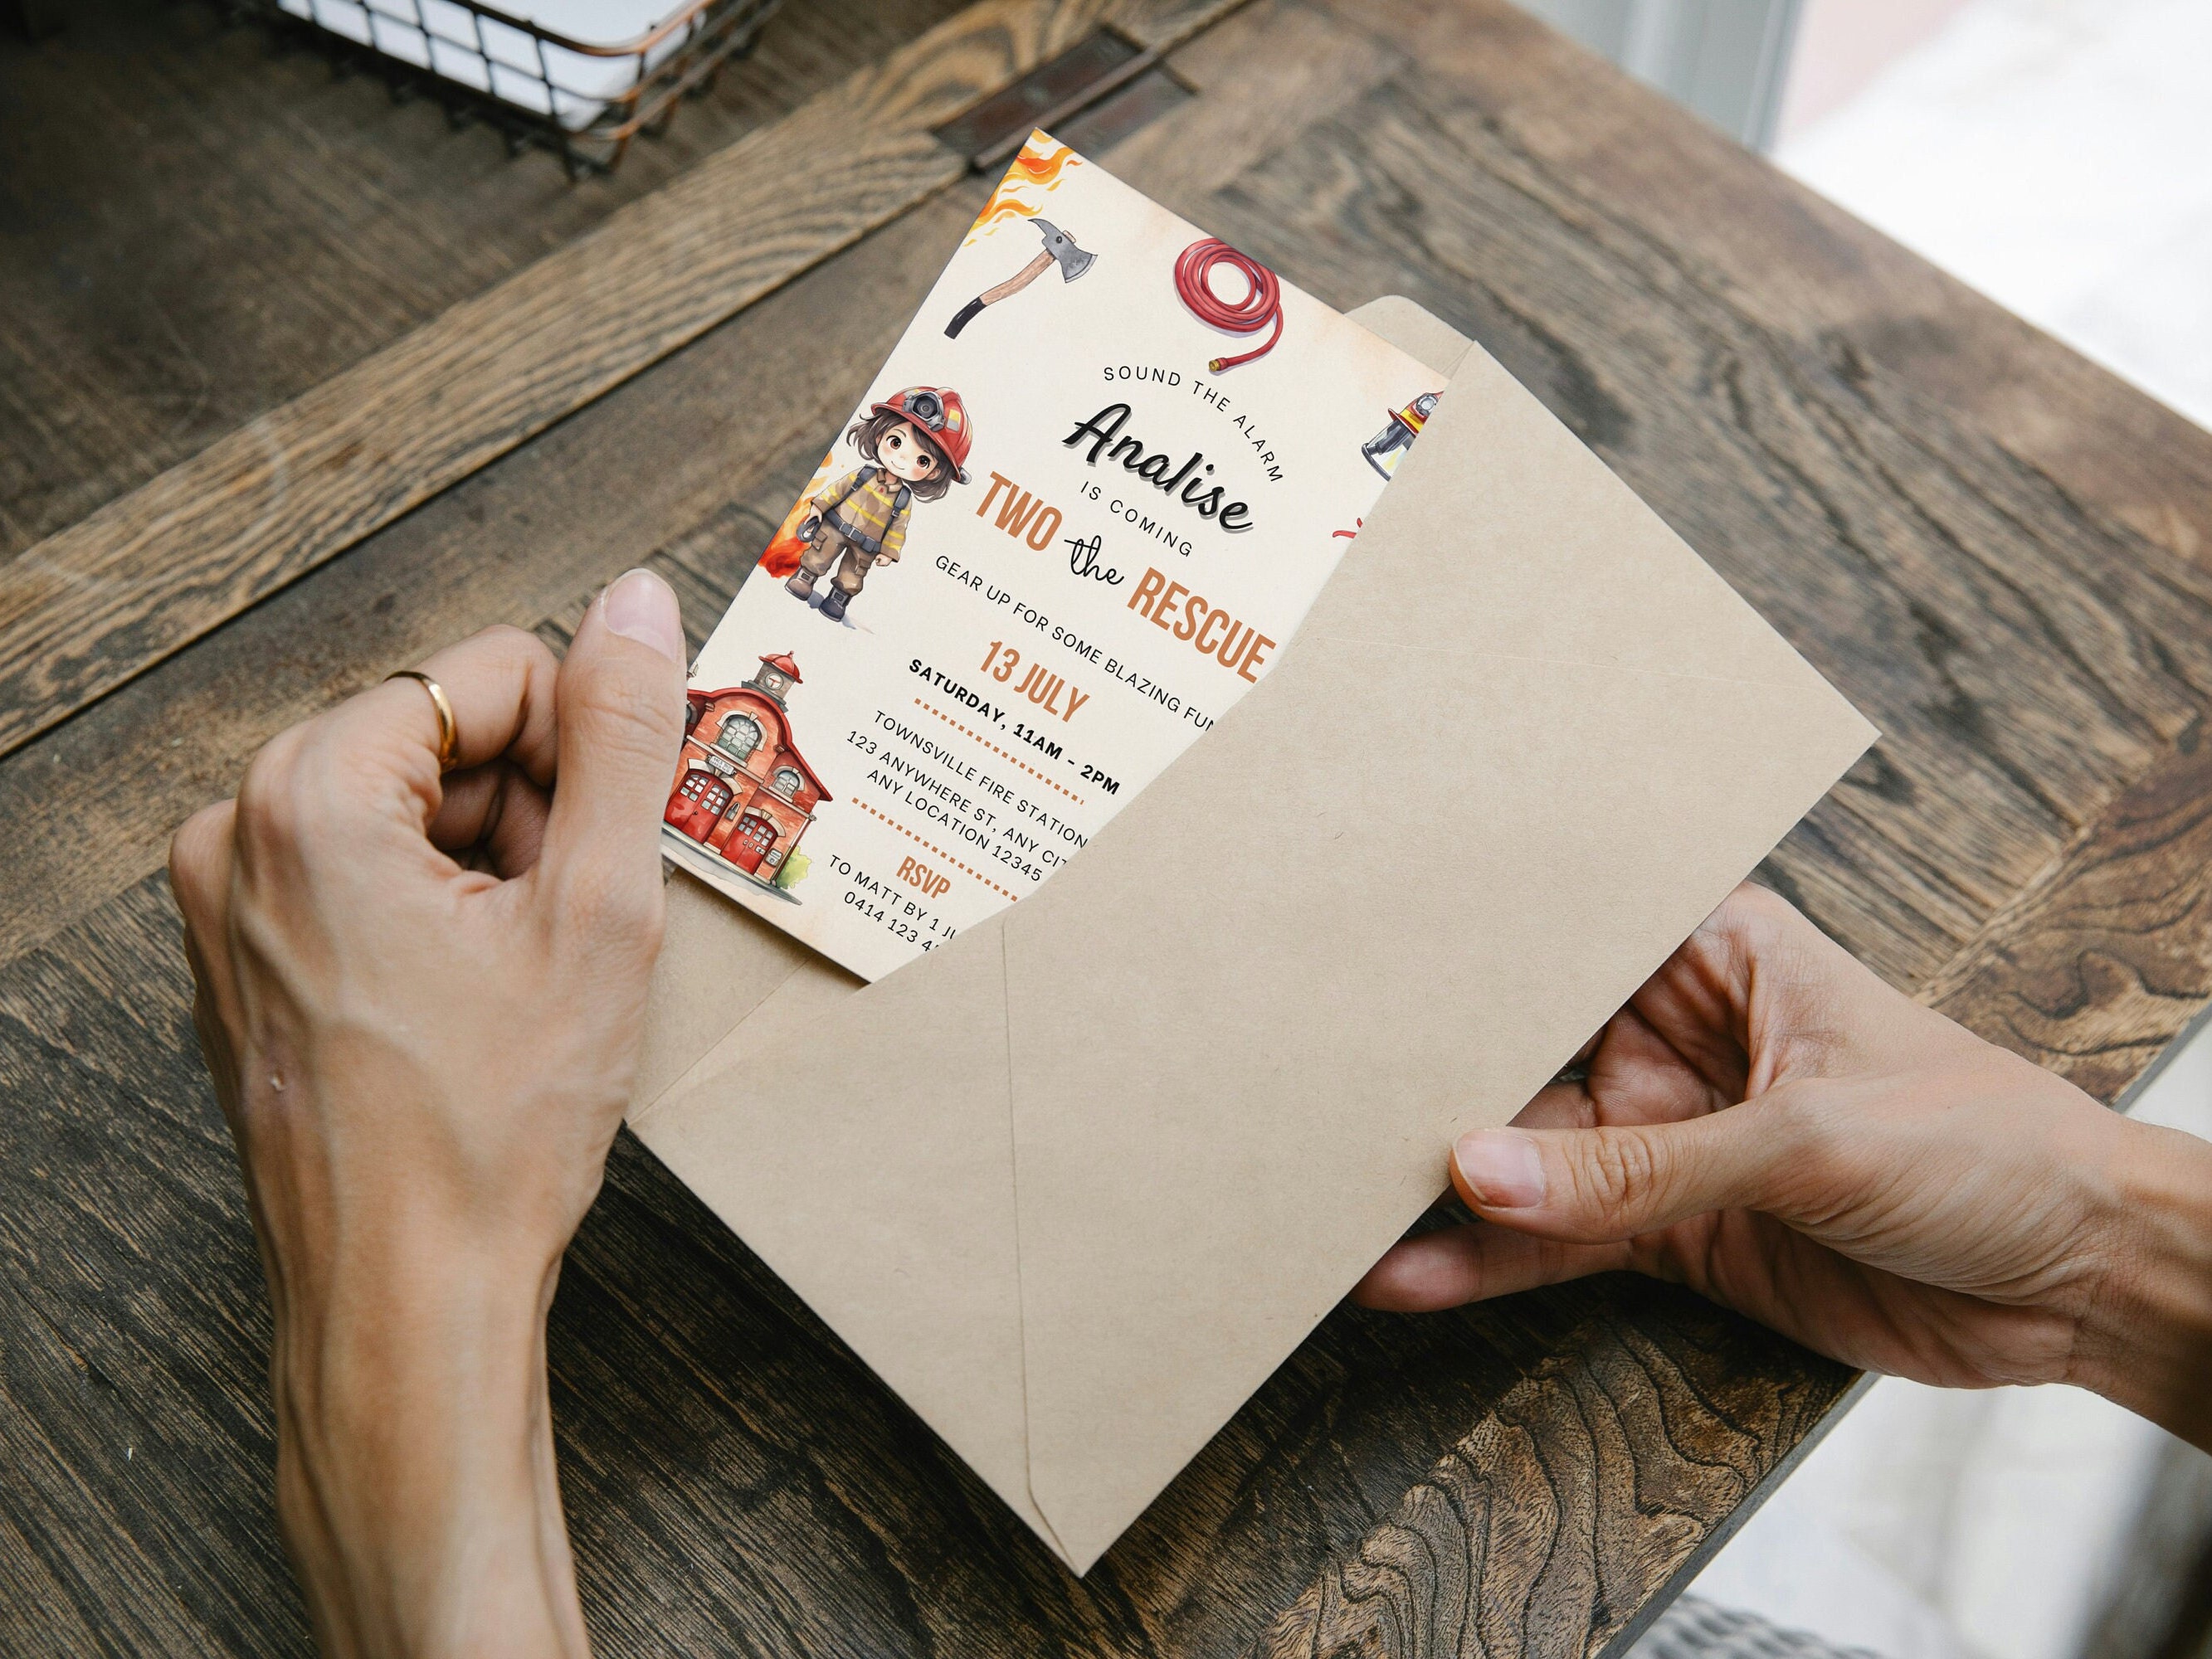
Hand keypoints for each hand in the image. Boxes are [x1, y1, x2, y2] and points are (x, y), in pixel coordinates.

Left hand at [169, 571, 687, 1656]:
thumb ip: (623, 738)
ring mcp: (226, 906)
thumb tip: (637, 602)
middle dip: (532, 814)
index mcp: (309, 796)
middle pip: (439, 738)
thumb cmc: (493, 1127)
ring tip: (528, 978)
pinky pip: (361, 877)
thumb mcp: (599, 910)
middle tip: (571, 929)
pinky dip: (439, 914)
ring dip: (494, 867)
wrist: (405, 1298)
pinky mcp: (242, 964)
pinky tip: (479, 1003)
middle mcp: (237, 834)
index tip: (605, 857)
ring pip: (408, 809)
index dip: (580, 754)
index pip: (490, 673)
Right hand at [1355, 884, 2211, 1447]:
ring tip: (1337, 1212)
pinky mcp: (1675, 1231)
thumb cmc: (1988, 1146)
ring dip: (1443, 1192)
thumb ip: (1634, 1167)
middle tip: (1318, 1109)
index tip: (1362, 970)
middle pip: (1524, 1053)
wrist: (2082, 1280)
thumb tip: (1481, 1171)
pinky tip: (1411, 1276)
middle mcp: (1676, 1035)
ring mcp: (1669, 1139)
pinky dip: (1491, 1265)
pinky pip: (1563, 1244)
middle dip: (1432, 1082)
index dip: (1466, 952)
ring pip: (1528, 1160)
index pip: (1565, 940)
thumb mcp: (1805, 1137)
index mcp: (1715, 953)